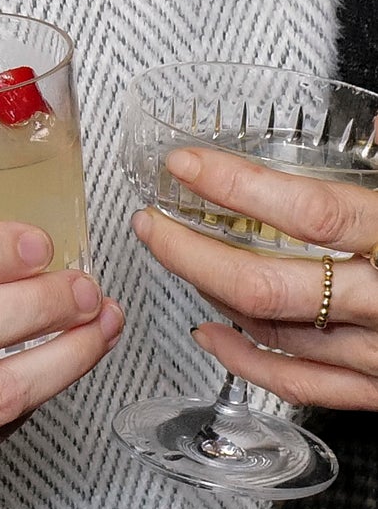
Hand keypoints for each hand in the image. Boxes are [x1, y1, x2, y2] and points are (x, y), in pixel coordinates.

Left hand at [134, 148, 377, 409]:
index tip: (186, 163)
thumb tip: (357, 123)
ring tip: (173, 255)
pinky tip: (210, 329)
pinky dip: (245, 360)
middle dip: (192, 251)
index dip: (238, 187)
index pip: (309, 213)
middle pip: (268, 284)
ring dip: (210, 293)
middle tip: (152, 220)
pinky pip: (302, 386)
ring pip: (275, 332)